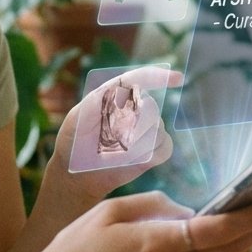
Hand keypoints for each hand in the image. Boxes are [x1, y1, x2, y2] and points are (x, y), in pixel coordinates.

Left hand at [47, 66, 183, 202]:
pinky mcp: (154, 152)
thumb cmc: (73, 143)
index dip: (159, 76)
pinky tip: (131, 159)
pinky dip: (149, 155)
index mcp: (116, 94)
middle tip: (105, 138)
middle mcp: (136, 108)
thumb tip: (121, 91)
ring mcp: (147, 130)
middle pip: (150, 108)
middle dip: (128, 125)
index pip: (140, 79)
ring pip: (158, 129)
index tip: (177, 79)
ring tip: (114, 151)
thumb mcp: (76, 120)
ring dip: (135, 143)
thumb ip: (95, 102)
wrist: (75, 174)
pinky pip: (164, 148)